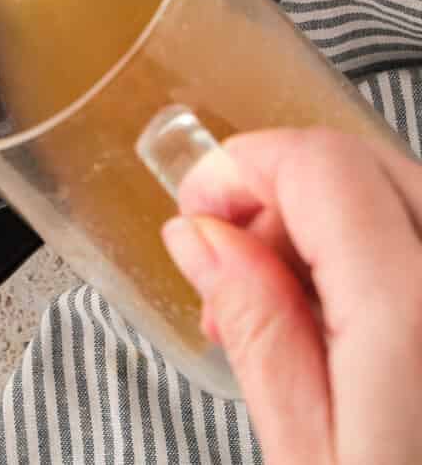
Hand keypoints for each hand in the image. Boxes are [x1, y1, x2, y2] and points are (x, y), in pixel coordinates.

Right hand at [163, 128, 421, 464]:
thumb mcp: (310, 459)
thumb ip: (259, 328)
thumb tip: (205, 234)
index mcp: (417, 317)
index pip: (320, 166)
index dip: (244, 167)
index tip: (198, 211)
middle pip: (370, 164)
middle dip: (286, 193)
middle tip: (232, 270)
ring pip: (413, 201)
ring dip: (339, 224)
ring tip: (293, 316)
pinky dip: (391, 261)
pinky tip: (358, 331)